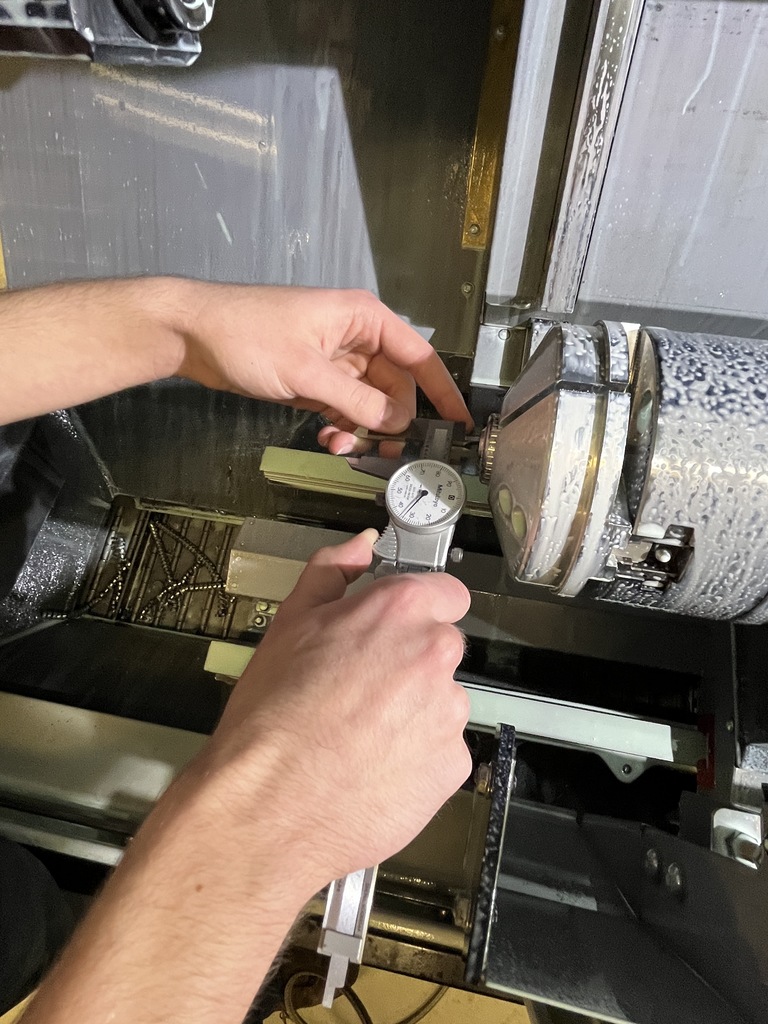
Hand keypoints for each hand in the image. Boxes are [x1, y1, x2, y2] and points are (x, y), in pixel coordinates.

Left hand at [179, 284, 471, 451]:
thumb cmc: (248, 336)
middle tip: (385, 453)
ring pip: (369, 401)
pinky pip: (344, 406)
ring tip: (340, 448)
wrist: (193, 334)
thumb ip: (358, 400)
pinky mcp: (315, 377)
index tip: (458, 422)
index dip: (442, 390)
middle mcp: (356, 337)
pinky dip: (341, 426)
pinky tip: (327, 439)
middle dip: (390, 421)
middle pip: (395, 387)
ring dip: (361, 428)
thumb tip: (398, 424)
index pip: (419, 356)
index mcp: (364, 319)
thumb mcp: (307, 373)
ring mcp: (335, 359)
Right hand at [207, 530, 471, 882]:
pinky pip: (441, 751)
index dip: (421, 609)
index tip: (400, 626)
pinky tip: (373, 767)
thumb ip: (333, 572)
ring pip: (441, 702)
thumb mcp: (289, 623)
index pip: (447, 592)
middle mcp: (434, 655)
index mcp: (399, 611)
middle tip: (360, 689)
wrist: (267, 808)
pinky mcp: (452, 765)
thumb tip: (360, 544)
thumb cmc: (271, 719)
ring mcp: (448, 713)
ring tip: (360, 736)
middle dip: (410, 663)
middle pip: (441, 648)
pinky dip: (416, 757)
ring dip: (413, 712)